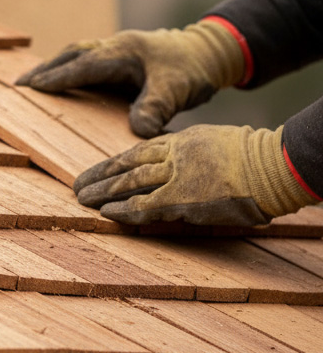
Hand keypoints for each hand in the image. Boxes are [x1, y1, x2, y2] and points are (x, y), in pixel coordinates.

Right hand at [16, 20, 244, 137]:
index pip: (84, 65)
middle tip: (20, 84)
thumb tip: (138, 131)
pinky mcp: (119, 58)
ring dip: (54, 67)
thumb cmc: (192, 69)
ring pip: (77, 55)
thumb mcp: (177, 90)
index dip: (58, 77)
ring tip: (32, 82)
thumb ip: (156, 108)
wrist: (209, 52)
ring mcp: (116, 50)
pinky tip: (62, 82)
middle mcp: (115, 47)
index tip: (33, 87)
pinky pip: (87, 61)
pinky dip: (69, 69)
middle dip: (46, 69)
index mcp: (124, 51)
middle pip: (72, 54)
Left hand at [73, 124, 313, 226]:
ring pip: (128, 181)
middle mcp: (174, 154)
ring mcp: (176, 175)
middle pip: (127, 163)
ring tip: (81, 198)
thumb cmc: (258, 159)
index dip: (118, 162)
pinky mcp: (181, 198)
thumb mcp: (218, 144)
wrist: (274, 165)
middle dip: (101, 175)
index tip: (102, 169)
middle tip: (79, 184)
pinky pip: (143, 205)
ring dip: (102, 191)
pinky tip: (104, 212)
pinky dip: (122, 209)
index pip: (141, 150)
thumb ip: (195, 155)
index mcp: (183, 140)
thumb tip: (186, 171)